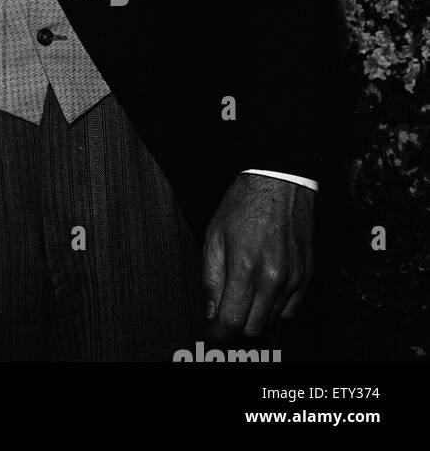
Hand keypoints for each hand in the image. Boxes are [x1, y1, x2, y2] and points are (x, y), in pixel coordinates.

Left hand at [203, 174, 313, 341]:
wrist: (279, 185)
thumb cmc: (244, 205)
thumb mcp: (213, 235)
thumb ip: (210, 277)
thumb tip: (210, 310)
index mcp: (245, 267)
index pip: (232, 320)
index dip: (219, 331)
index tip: (213, 331)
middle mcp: (273, 278)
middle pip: (253, 327)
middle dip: (236, 325)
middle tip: (225, 312)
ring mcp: (293, 280)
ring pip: (272, 321)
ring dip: (255, 315)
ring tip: (244, 293)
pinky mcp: (307, 277)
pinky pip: (291, 310)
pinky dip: (275, 308)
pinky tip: (263, 289)